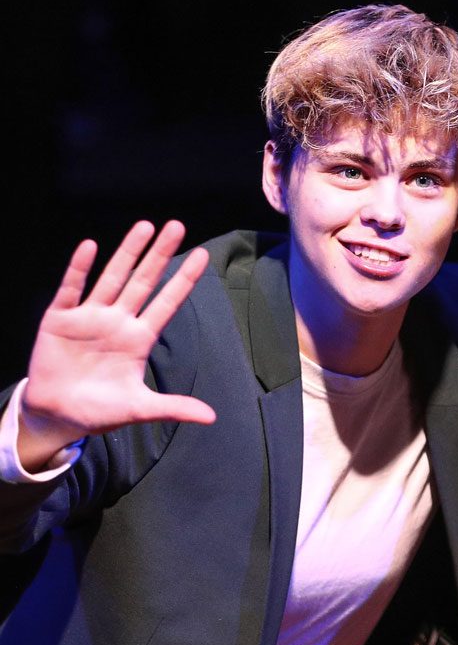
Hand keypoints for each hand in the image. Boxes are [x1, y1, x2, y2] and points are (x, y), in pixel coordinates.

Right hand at [18, 221, 215, 471]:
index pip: (167, 302)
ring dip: (127, 253)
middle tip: (177, 226)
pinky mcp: (61, 319)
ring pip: (112, 278)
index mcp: (139, 339)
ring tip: (144, 226)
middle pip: (144, 281)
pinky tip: (90, 246)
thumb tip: (212, 418)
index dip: (184, 280)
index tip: (203, 256)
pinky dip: (79, 269)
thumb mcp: (140, 408)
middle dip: (160, 255)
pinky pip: (72, 289)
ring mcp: (90, 317)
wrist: (58, 416)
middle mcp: (118, 321)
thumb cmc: (100, 410)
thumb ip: (173, 407)